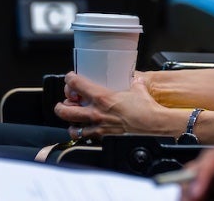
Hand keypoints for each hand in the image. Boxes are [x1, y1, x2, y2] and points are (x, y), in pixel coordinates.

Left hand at [54, 71, 181, 138]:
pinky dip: (82, 133)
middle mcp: (97, 112)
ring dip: (70, 122)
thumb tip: (133, 77)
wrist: (152, 123)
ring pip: (74, 127)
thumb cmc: (145, 106)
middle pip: (67, 110)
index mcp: (102, 97)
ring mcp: (99, 126)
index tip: (70, 78)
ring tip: (71, 118)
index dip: (70, 80)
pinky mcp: (104, 136)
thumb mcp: (138, 86)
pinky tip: (84, 130)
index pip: (77, 85)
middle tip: (63, 103)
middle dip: (61, 106)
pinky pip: (87, 136)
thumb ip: (132, 80)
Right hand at [180, 144, 213, 200]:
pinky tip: (200, 199)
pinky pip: (213, 190)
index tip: (196, 191)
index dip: (202, 173)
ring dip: (193, 189)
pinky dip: (204, 194)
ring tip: (186, 200)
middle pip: (203, 167)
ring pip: (204, 178)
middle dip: (189, 182)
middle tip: (183, 198)